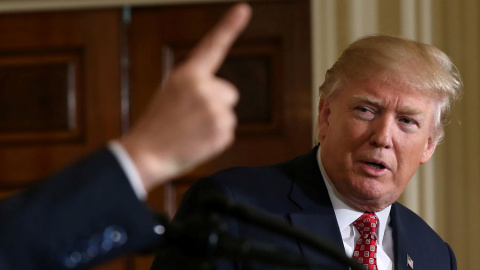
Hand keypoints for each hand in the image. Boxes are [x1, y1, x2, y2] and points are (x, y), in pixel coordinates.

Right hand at [119, 3, 251, 190]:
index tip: (244, 8)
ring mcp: (215, 110)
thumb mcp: (171, 93)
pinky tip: (197, 142)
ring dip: (215, 122)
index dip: (229, 26)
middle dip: (217, 103)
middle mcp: (205, 88)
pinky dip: (216, 139)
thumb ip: (197, 86)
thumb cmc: (156, 124)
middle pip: (229, 92)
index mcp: (187, 75)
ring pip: (229, 114)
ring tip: (191, 131)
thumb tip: (223, 94)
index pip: (213, 46)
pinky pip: (228, 132)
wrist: (146, 154)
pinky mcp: (222, 131)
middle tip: (192, 117)